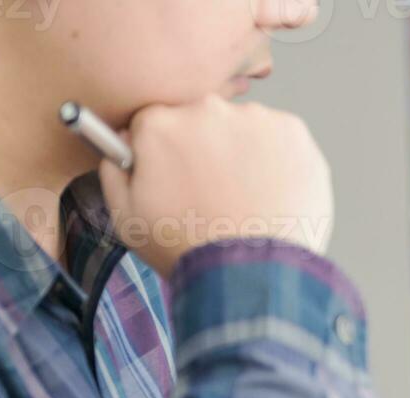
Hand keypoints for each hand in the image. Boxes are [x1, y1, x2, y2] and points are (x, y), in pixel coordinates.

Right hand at [98, 96, 332, 277]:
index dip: (166, 154)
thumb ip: (115, 168)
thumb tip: (122, 140)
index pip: (155, 124)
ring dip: (243, 154)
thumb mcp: (126, 216)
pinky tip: (271, 195)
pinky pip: (280, 140)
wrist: (251, 275)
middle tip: (215, 194)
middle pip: (201, 121)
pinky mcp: (294, 134)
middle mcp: (207, 109)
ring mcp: (255, 119)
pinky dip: (278, 162)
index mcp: (159, 124)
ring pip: (243, 128)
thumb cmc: (188, 250)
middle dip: (205, 150)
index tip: (178, 176)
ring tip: (247, 200)